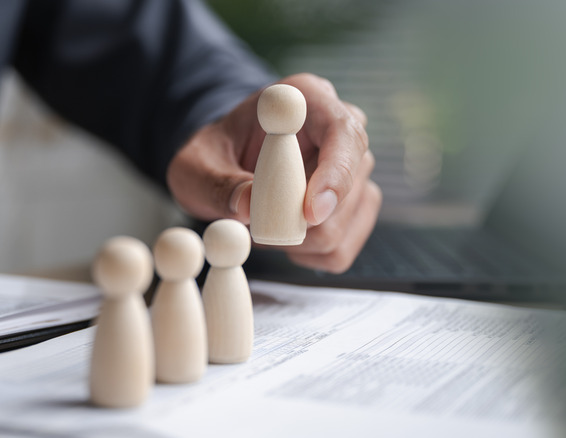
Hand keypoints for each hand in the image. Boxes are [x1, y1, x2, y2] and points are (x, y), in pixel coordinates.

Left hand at [167, 73, 381, 272]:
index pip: (344, 134)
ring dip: (297, 239)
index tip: (308, 213)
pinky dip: (306, 255)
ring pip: (343, 224)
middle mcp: (340, 132)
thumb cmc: (215, 155)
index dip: (335, 175)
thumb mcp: (196, 165)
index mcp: (307, 100)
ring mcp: (356, 172)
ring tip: (262, 220)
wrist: (226, 164)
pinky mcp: (357, 207)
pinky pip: (340, 249)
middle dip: (301, 219)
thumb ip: (217, 183)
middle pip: (350, 186)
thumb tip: (246, 205)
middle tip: (254, 222)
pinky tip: (283, 235)